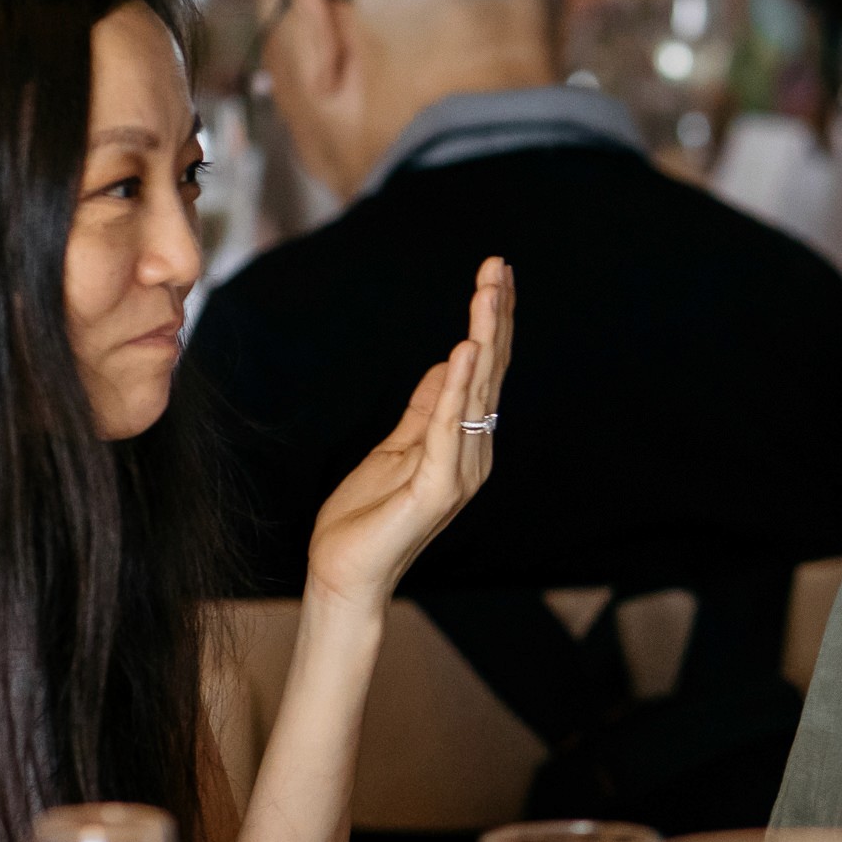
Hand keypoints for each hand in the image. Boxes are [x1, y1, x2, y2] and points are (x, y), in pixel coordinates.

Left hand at [305, 258, 514, 610]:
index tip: (493, 275)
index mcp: (465, 443)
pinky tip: (464, 352)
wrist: (343, 574)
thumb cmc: (364, 517)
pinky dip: (457, 389)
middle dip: (494, 316)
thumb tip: (446, 364)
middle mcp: (474, 454)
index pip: (485, 372)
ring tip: (488, 292)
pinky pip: (448, 428)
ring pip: (476, 392)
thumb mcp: (395, 447)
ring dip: (483, 337)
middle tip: (498, 266)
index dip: (490, 322)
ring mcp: (461, 472)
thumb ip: (424, 409)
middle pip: (490, 373)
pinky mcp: (438, 489)